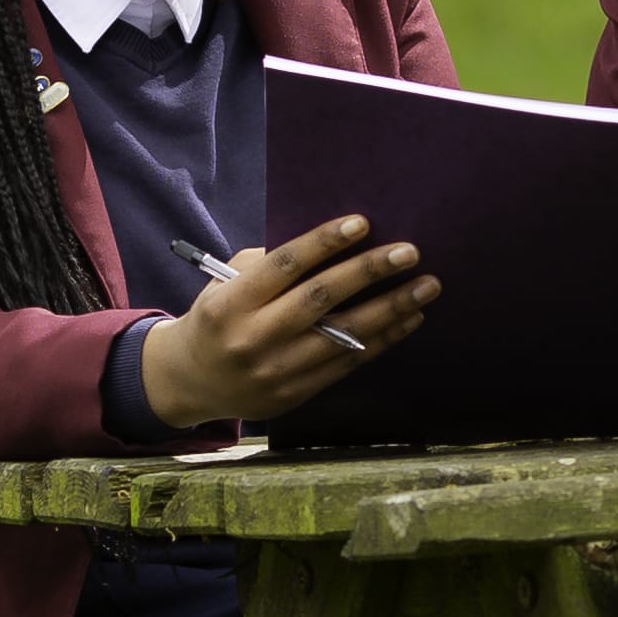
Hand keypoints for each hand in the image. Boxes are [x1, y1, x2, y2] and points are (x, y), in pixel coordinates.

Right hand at [137, 215, 439, 427]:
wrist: (192, 381)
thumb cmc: (219, 317)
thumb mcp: (226, 284)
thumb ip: (268, 265)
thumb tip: (332, 244)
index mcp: (231, 302)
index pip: (284, 265)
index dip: (324, 242)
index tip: (363, 222)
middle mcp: (252, 337)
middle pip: (319, 299)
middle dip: (368, 272)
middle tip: (409, 251)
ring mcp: (275, 370)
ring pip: (342, 335)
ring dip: (390, 309)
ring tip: (426, 287)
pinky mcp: (294, 394)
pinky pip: (347, 363)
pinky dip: (383, 340)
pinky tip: (409, 319)